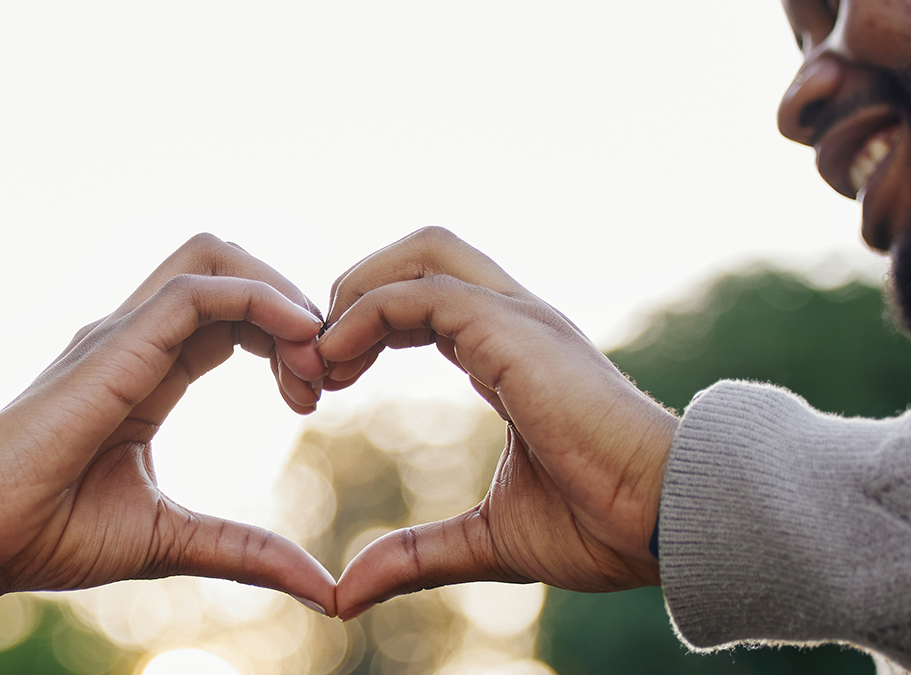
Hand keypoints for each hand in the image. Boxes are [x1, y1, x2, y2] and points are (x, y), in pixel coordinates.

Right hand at [0, 235, 336, 674]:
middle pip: (229, 269)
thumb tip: (325, 592)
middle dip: (291, 307)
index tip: (312, 398)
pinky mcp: (114, 346)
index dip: (284, 340)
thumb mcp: (173, 539)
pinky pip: (196, 290)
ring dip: (280, 294)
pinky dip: (258, 299)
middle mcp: (137, 339)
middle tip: (322, 377)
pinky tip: (295, 343)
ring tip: (311, 360)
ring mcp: (122, 335)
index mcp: (149, 370)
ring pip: (215, 258)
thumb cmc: (50, 534)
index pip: (232, 316)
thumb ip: (246, 551)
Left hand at [317, 227, 678, 619]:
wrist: (669, 524)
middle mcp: (515, 320)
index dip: (361, 327)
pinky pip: (425, 293)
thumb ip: (416, 554)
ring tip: (320, 362)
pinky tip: (338, 363)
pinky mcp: (519, 334)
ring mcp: (521, 319)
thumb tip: (346, 592)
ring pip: (421, 253)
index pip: (422, 298)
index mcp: (510, 352)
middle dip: (352, 290)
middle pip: (420, 252)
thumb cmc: (602, 526)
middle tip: (312, 363)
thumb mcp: (487, 539)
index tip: (321, 384)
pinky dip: (368, 314)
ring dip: (354, 295)